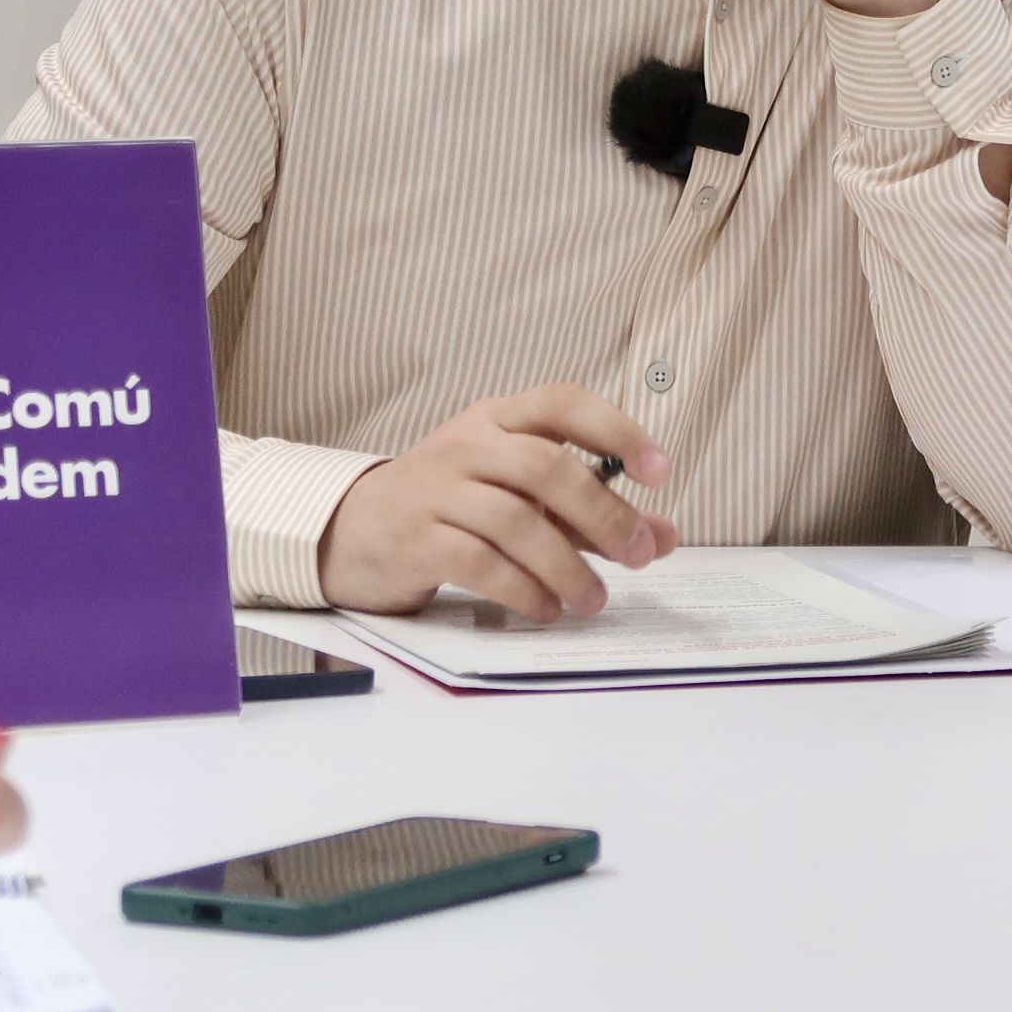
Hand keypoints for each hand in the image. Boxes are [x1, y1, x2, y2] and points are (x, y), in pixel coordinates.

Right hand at [316, 384, 678, 619]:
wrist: (350, 529)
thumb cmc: (452, 507)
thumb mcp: (521, 497)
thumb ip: (590, 513)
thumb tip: (662, 536)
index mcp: (498, 418)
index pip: (563, 403)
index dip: (618, 431)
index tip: (661, 473)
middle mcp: (467, 443)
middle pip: (545, 467)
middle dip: (602, 513)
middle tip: (637, 555)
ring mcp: (435, 489)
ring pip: (514, 520)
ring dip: (566, 565)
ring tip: (593, 599)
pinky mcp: (413, 538)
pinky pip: (476, 562)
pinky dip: (521, 589)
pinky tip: (546, 608)